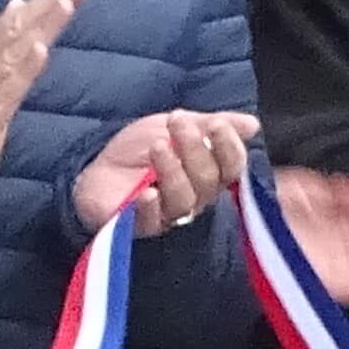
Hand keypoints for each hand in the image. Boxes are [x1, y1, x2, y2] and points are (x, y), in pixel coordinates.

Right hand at [0, 0, 86, 222]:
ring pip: (12, 52)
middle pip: (14, 29)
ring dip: (38, 27)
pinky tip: (40, 51)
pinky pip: (5, 90)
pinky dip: (23, 68)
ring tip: (64, 5)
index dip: (43, 0)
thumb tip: (21, 5)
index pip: (12, 21)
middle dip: (48, 4)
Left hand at [68, 103, 252, 240]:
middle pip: (208, 181)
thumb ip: (211, 124)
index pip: (231, 168)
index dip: (229, 148)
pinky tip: (147, 192)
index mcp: (207, 174)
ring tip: (157, 146)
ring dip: (173, 171)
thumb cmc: (140, 150)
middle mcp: (194, 198)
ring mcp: (167, 215)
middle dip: (196, 149)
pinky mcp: (138, 226)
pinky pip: (153, 223)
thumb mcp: (177, 126)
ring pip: (185, 201)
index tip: (217, 124)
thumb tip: (252, 125)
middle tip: (176, 122)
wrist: (96, 167)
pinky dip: (151, 207)